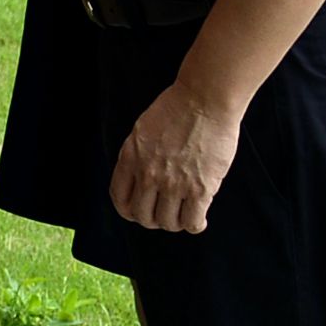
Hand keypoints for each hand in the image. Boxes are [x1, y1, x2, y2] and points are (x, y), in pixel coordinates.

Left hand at [109, 79, 240, 233]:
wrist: (205, 100)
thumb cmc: (177, 108)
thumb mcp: (142, 131)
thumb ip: (138, 156)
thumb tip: (139, 179)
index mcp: (131, 158)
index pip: (120, 199)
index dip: (129, 211)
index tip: (139, 211)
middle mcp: (148, 174)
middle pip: (143, 216)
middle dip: (152, 220)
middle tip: (163, 214)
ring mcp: (174, 184)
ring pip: (168, 223)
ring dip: (174, 223)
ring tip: (182, 215)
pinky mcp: (200, 189)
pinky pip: (192, 222)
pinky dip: (195, 225)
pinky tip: (199, 220)